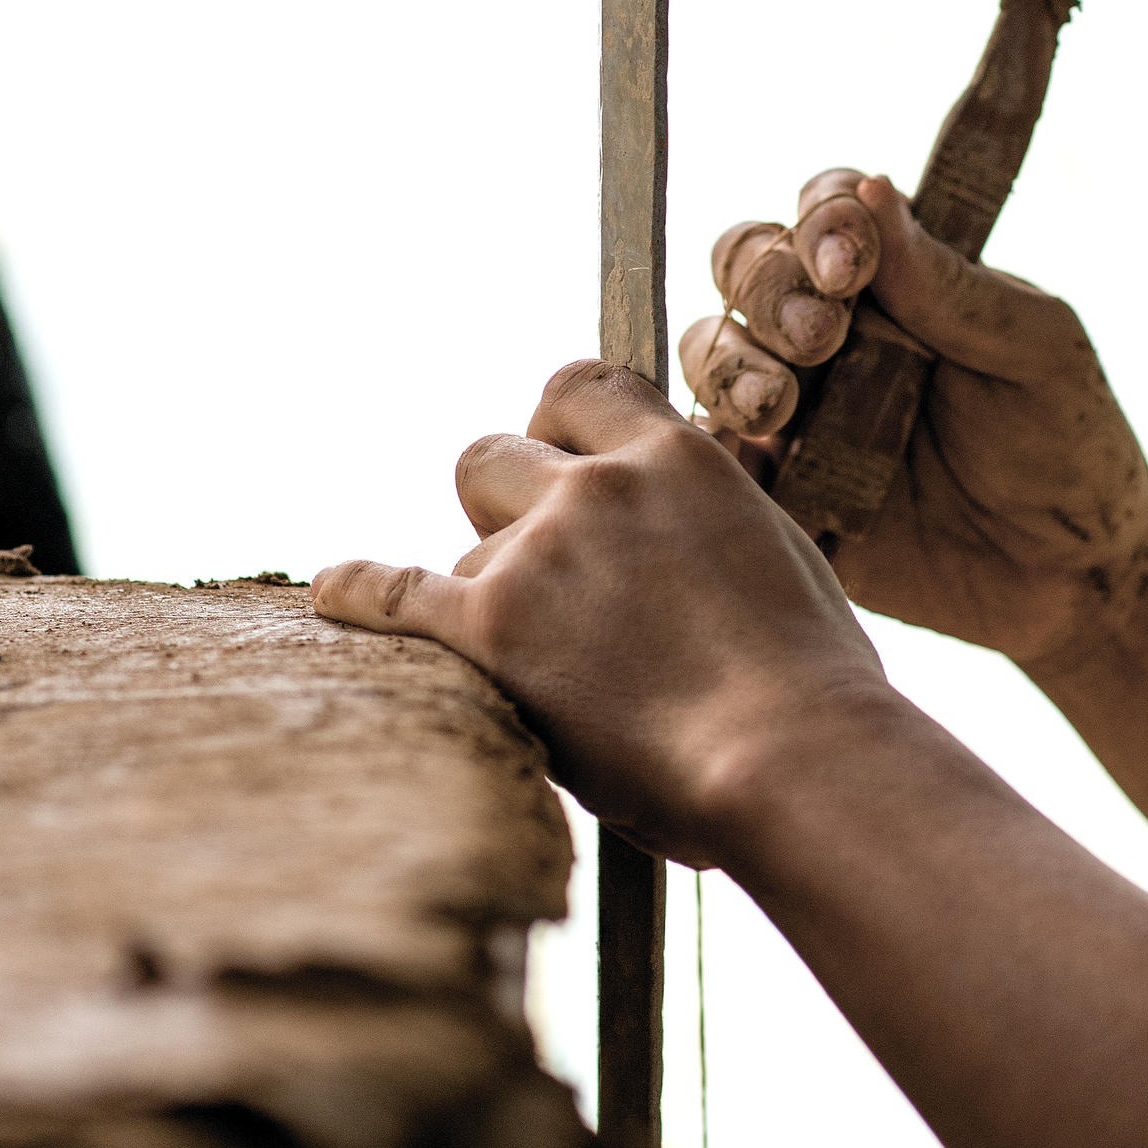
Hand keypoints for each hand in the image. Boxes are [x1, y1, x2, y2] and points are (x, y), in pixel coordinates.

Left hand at [312, 362, 891, 864]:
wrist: (791, 758)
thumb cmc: (814, 687)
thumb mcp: (781, 561)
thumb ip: (713, 525)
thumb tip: (693, 530)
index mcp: (679, 457)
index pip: (581, 389)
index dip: (558, 426)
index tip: (557, 457)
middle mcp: (599, 486)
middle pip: (493, 457)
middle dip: (502, 506)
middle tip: (529, 563)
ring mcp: (538, 554)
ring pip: (466, 549)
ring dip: (487, 592)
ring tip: (543, 668)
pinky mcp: (489, 630)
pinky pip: (393, 593)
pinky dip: (359, 593)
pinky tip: (333, 591)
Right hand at [679, 172, 1147, 668]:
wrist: (1070, 579)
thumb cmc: (1069, 446)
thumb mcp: (1033, 354)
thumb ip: (948, 285)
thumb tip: (872, 189)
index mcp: (898, 280)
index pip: (824, 212)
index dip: (821, 225)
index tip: (853, 268)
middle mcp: (833, 332)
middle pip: (745, 269)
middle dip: (767, 292)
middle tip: (822, 339)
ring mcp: (799, 410)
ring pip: (712, 353)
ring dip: (729, 365)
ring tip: (780, 404)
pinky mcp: (780, 489)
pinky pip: (715, 461)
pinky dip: (720, 454)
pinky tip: (758, 467)